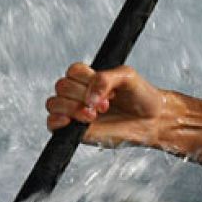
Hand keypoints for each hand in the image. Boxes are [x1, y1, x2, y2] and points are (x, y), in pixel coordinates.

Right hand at [45, 62, 168, 147]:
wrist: (151, 121)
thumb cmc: (140, 97)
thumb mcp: (127, 77)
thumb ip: (105, 78)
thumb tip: (88, 97)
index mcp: (89, 78)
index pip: (73, 71)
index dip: (87, 80)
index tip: (108, 91)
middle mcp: (79, 93)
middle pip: (62, 86)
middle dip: (83, 95)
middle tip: (105, 105)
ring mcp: (75, 111)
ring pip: (54, 103)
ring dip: (72, 108)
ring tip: (93, 115)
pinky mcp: (73, 130)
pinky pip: (51, 124)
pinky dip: (56, 121)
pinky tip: (71, 121)